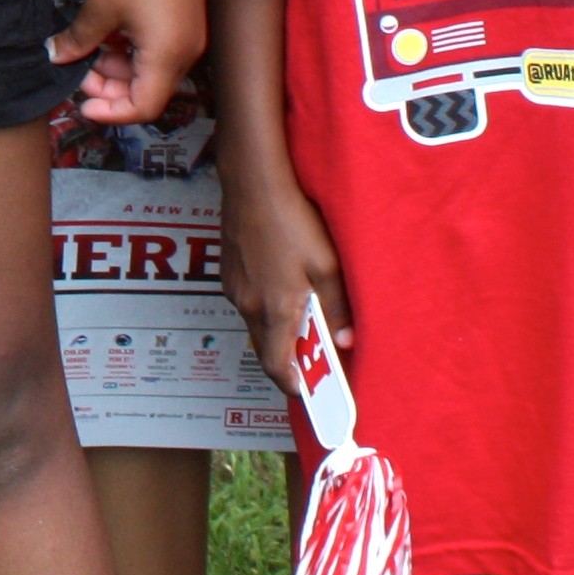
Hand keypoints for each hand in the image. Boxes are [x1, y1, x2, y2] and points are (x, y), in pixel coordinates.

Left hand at [50, 0, 204, 124]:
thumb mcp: (99, 6)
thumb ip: (79, 41)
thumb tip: (59, 58)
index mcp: (169, 56)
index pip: (143, 108)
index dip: (110, 113)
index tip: (81, 104)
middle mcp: (187, 51)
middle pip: (148, 91)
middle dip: (110, 88)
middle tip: (77, 71)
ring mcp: (190, 34)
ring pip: (152, 70)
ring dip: (118, 68)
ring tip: (87, 48)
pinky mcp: (186, 17)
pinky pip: (159, 49)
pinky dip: (132, 50)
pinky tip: (107, 32)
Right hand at [219, 155, 350, 393]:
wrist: (252, 182)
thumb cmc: (292, 221)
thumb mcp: (326, 264)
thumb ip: (337, 307)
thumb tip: (346, 342)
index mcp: (276, 310)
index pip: (278, 366)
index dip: (292, 384)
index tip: (309, 392)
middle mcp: (249, 305)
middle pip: (265, 349)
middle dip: (287, 359)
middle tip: (313, 356)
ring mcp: (233, 288)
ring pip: (255, 324)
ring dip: (276, 330)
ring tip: (302, 315)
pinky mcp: (227, 271)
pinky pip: (246, 301)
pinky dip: (264, 307)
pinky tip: (280, 284)